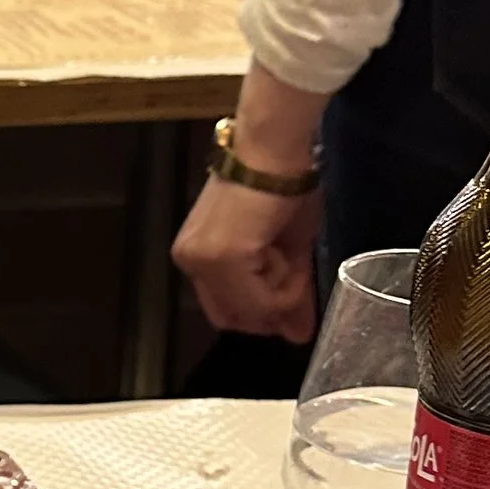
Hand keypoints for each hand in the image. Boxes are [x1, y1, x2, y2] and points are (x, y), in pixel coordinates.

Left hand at [172, 61, 330, 340]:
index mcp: (196, 255)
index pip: (224, 311)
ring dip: (283, 292)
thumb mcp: (285, 249)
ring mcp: (204, 261)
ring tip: (290, 255)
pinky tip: (289, 255)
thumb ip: (286, 294)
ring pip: (252, 311)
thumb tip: (299, 337)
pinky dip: (287, 287)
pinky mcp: (225, 258)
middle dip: (271, 308)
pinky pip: (264, 299)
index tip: (292, 314)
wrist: (275, 151)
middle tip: (298, 282)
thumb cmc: (280, 187)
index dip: (260, 315)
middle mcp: (190, 261)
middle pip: (235, 317)